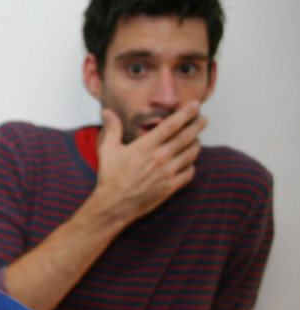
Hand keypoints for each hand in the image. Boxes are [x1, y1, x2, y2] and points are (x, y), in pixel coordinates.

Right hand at [94, 101, 206, 221]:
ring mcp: (167, 173)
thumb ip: (112, 129)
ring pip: (191, 153)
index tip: (194, 105)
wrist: (114, 204)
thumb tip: (107, 112)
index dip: (185, 113)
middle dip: (197, 126)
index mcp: (145, 146)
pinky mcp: (171, 186)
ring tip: (195, 139)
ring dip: (195, 144)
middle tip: (203, 119)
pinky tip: (188, 162)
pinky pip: (190, 172)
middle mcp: (159, 158)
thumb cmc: (110, 177)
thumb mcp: (107, 150)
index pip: (171, 125)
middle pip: (186, 137)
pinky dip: (191, 165)